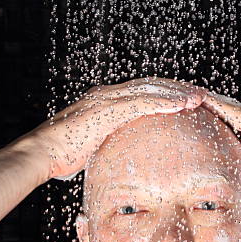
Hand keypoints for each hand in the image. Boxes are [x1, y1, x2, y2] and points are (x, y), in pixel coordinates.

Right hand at [28, 78, 205, 180]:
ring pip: (150, 90)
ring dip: (176, 93)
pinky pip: (143, 103)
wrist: (43, 152)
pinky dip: (165, 102)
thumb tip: (118, 156)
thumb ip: (106, 143)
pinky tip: (182, 105)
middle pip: (149, 86)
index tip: (181, 99)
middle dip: (175, 89)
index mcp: (103, 101)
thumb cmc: (62, 153)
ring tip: (198, 98)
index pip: (140, 92)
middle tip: (198, 94)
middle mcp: (107, 95)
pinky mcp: (108, 109)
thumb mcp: (91, 145)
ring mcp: (108, 100)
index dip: (162, 94)